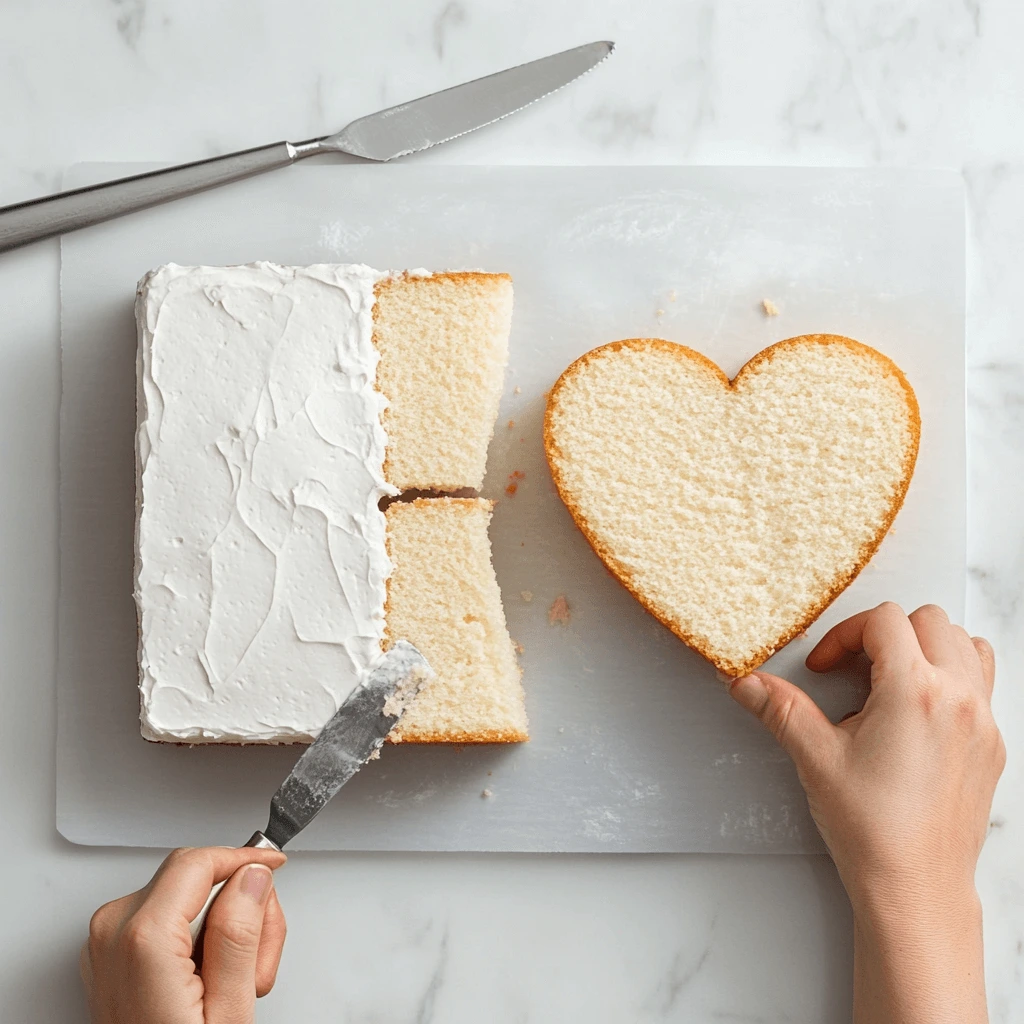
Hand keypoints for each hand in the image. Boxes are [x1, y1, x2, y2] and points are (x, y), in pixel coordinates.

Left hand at [82, 846, 287, 1023]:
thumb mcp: (230, 1011)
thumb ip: (239, 934)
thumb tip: (250, 877)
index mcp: (142, 940)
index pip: (198, 862)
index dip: (244, 857)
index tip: (274, 864)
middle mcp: (113, 933)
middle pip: (195, 876)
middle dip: (240, 905)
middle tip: (262, 955)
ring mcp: (106, 943)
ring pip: (184, 895)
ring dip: (223, 925)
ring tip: (239, 979)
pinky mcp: (111, 952)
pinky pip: (165, 915)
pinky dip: (197, 936)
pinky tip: (214, 976)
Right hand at [729, 602, 1004, 1023]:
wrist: (916, 889)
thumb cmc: (874, 831)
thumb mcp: (816, 759)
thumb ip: (780, 709)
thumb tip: (747, 683)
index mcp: (915, 693)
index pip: (885, 620)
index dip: (844, 634)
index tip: (825, 667)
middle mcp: (957, 699)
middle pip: (930, 621)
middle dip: (885, 634)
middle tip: (854, 669)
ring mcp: (982, 722)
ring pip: (966, 644)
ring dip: (927, 647)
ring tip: (892, 679)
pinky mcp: (992, 747)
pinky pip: (983, 684)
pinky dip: (953, 677)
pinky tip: (919, 710)